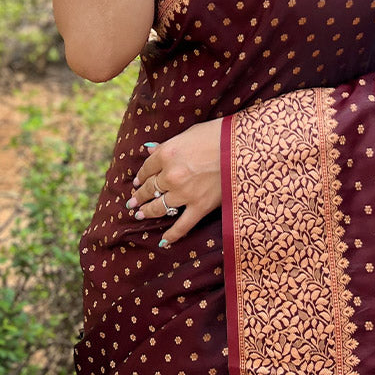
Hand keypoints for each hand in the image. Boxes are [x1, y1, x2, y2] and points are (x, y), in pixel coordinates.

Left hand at [126, 118, 222, 246]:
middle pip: (150, 188)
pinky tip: (163, 241)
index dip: (141, 175)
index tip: (138, 181)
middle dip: (139, 196)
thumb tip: (150, 150)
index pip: (147, 168)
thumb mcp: (190, 133)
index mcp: (167, 154)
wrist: (242, 148)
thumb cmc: (218, 134)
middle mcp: (171, 175)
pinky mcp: (200, 207)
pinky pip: (182, 225)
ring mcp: (184, 193)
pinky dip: (172, 235)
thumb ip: (168, 144)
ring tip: (140, 215)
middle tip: (132, 202)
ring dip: (148, 212)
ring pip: (159, 207)